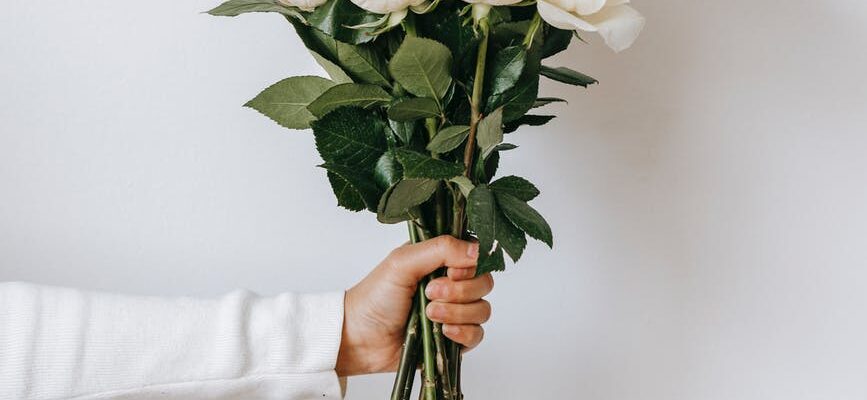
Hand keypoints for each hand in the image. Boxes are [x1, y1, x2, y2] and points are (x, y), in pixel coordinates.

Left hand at [336, 235, 493, 376]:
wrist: (360, 338)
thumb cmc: (375, 297)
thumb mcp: (403, 262)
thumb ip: (441, 249)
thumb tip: (476, 250)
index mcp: (440, 260)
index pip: (476, 256)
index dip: (469, 265)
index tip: (450, 271)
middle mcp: (451, 283)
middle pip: (484, 283)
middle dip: (460, 291)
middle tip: (430, 293)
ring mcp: (455, 311)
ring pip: (482, 309)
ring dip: (457, 312)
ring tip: (429, 314)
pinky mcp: (455, 338)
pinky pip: (477, 334)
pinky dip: (463, 332)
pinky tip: (443, 331)